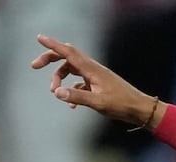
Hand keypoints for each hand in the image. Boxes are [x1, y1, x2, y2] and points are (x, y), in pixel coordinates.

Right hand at [30, 35, 157, 126]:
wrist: (141, 110)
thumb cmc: (122, 105)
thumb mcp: (98, 102)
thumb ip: (77, 97)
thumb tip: (57, 92)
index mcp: (92, 69)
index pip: (68, 52)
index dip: (52, 44)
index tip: (39, 37)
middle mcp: (93, 69)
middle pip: (67, 57)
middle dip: (50, 59)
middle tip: (34, 66)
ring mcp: (96, 77)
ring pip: (72, 70)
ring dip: (60, 78)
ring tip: (55, 92)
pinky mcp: (99, 85)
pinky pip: (80, 83)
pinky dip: (73, 91)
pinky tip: (72, 105)